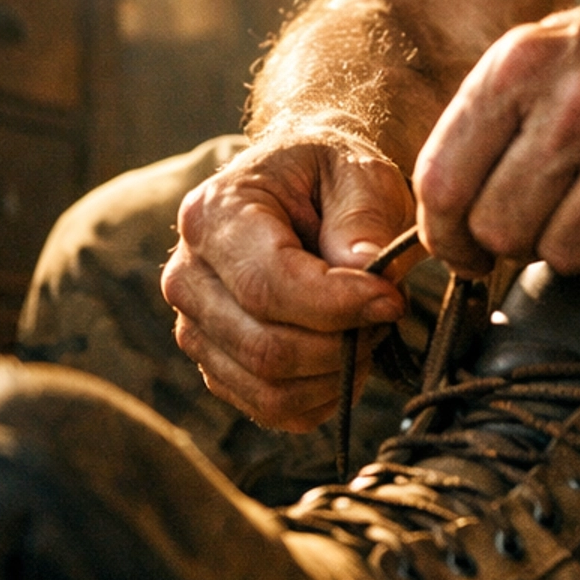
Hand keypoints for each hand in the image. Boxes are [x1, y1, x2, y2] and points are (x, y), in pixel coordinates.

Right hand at [161, 136, 419, 429]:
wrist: (306, 192)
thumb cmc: (333, 176)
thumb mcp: (359, 171)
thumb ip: (363, 217)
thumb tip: (367, 273)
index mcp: (213, 214)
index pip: (266, 284)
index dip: (337, 305)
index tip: (392, 299)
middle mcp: (188, 276)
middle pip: (264, 347)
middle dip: (342, 343)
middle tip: (388, 313)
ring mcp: (195, 327)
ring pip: (268, 389)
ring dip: (336, 374)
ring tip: (369, 329)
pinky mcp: (217, 365)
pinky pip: (271, 408)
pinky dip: (322, 396)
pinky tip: (347, 355)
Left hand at [413, 0, 579, 281]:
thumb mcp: (552, 51)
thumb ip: (493, 122)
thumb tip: (443, 219)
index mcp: (522, 65)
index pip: (443, 182)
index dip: (444, 235)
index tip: (462, 250)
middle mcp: (575, 103)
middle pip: (500, 230)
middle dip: (519, 241)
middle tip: (552, 219)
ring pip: (564, 255)